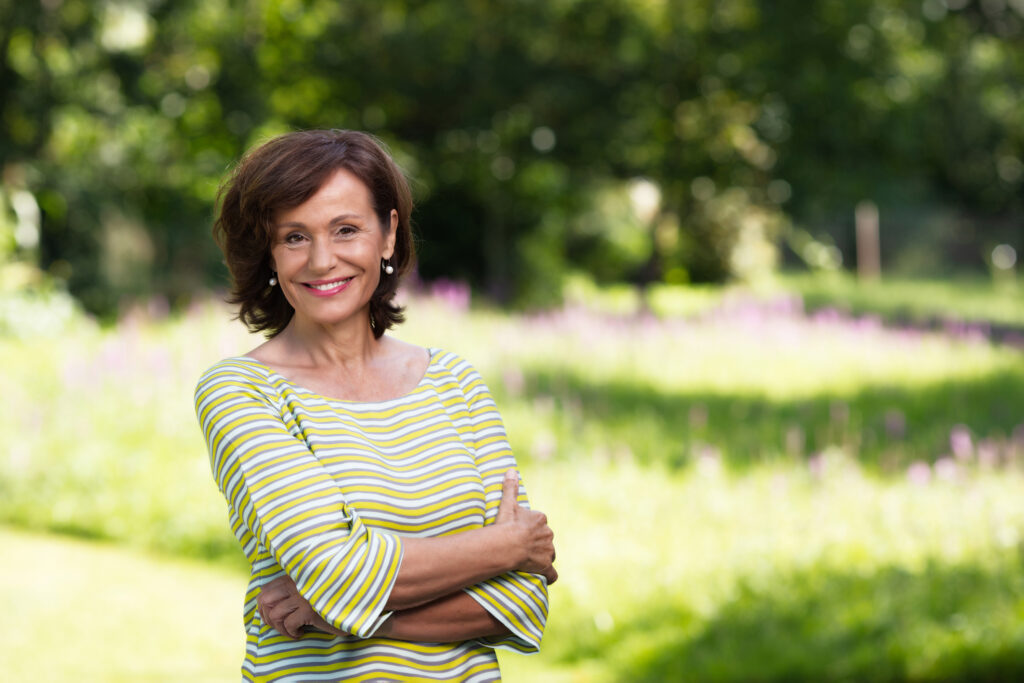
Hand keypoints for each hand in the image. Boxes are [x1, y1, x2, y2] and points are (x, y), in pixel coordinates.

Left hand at [257, 575, 342, 638]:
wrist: (357, 605)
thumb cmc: (331, 599)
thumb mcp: (309, 590)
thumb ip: (292, 590)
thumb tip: (265, 604)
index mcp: (296, 576)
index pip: (266, 589)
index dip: (263, 606)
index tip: (271, 617)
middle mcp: (298, 582)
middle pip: (265, 600)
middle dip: (267, 617)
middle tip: (280, 626)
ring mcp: (303, 596)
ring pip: (275, 615)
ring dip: (280, 629)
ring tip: (292, 632)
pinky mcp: (310, 610)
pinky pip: (288, 624)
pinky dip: (291, 633)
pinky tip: (301, 633)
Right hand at [495, 469, 557, 584]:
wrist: (508, 544)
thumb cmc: (506, 524)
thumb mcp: (507, 504)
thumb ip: (510, 487)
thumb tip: (511, 470)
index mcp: (540, 520)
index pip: (539, 524)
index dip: (530, 529)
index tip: (520, 533)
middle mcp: (548, 534)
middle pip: (544, 539)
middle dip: (537, 543)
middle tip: (521, 548)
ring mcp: (548, 551)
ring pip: (548, 555)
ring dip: (541, 558)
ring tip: (528, 562)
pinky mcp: (546, 566)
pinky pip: (552, 574)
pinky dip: (549, 577)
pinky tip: (544, 578)